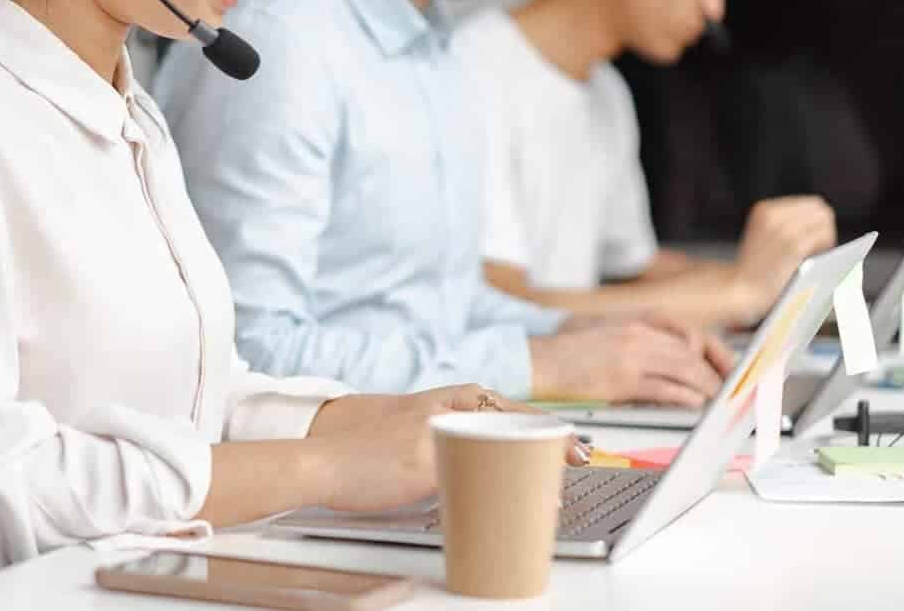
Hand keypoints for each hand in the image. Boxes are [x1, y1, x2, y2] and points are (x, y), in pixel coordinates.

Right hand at [307, 385, 588, 513]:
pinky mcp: (423, 461)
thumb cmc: (368, 446)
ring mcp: (437, 433)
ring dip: (531, 475)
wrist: (322, 455)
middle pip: (516, 427)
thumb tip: (493, 456)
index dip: (551, 429)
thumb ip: (453, 432)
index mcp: (450, 396)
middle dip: (552, 449)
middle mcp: (448, 408)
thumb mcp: (418, 426)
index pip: (515, 409)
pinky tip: (515, 507)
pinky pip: (471, 479)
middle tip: (581, 464)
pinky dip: (499, 494)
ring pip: (500, 451)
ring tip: (553, 495)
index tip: (579, 446)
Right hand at [529, 321, 734, 406]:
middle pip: (691, 350)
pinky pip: (663, 387)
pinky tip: (695, 404)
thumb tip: (670, 356)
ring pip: (683, 367)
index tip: (724, 363)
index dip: (711, 348)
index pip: (686, 331)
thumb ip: (637, 339)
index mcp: (633, 322)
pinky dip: (684, 396)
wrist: (535, 359)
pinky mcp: (621, 379)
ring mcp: (630, 356)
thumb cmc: (565, 352)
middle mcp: (636, 334)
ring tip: (716, 400)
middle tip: (727, 388)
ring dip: (705, 385)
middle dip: (714, 370)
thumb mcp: (605, 331)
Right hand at [729, 196, 836, 321]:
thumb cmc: (753, 271)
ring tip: (815, 254)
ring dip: (826, 237)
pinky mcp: (793, 245)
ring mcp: (784, 229)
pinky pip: (823, 236)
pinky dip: (825, 247)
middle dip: (824, 227)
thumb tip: (821, 221)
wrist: (738, 291)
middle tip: (818, 248)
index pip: (810, 203)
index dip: (816, 222)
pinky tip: (816, 259)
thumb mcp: (762, 236)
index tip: (813, 238)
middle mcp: (774, 214)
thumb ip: (785, 225)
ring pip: (825, 221)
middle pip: (820, 209)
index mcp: (765, 209)